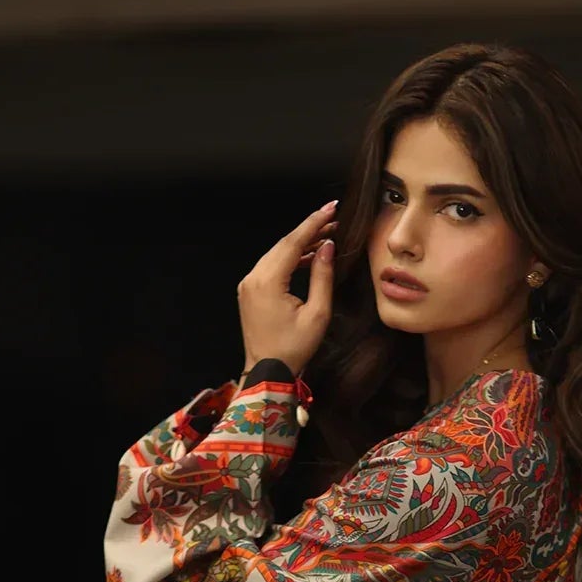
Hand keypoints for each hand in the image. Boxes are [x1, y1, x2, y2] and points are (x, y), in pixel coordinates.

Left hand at [237, 201, 338, 380]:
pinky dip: (288, 259)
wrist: (267, 373)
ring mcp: (248, 284)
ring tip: (324, 238)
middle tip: (333, 221)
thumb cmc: (293, 349)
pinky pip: (270, 266)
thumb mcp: (317, 314)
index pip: (292, 242)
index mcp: (267, 282)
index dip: (314, 223)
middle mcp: (253, 278)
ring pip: (276, 253)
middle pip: (283, 244)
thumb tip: (328, 248)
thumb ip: (322, 276)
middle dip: (308, 231)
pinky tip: (306, 258)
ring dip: (299, 245)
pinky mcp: (249, 291)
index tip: (331, 208)